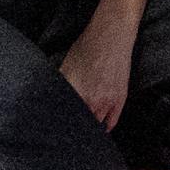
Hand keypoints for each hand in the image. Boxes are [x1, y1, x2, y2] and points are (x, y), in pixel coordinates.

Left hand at [59, 9, 138, 128]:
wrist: (112, 34)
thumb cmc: (87, 48)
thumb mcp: (65, 67)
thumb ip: (58, 88)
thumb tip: (48, 103)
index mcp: (75, 95)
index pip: (64, 119)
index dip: (58, 127)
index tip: (53, 131)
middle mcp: (91, 102)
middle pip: (79, 126)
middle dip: (72, 129)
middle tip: (65, 133)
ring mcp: (107, 102)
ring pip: (95, 126)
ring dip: (88, 130)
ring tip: (80, 134)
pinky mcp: (120, 98)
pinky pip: (112, 122)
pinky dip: (105, 128)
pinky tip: (100, 131)